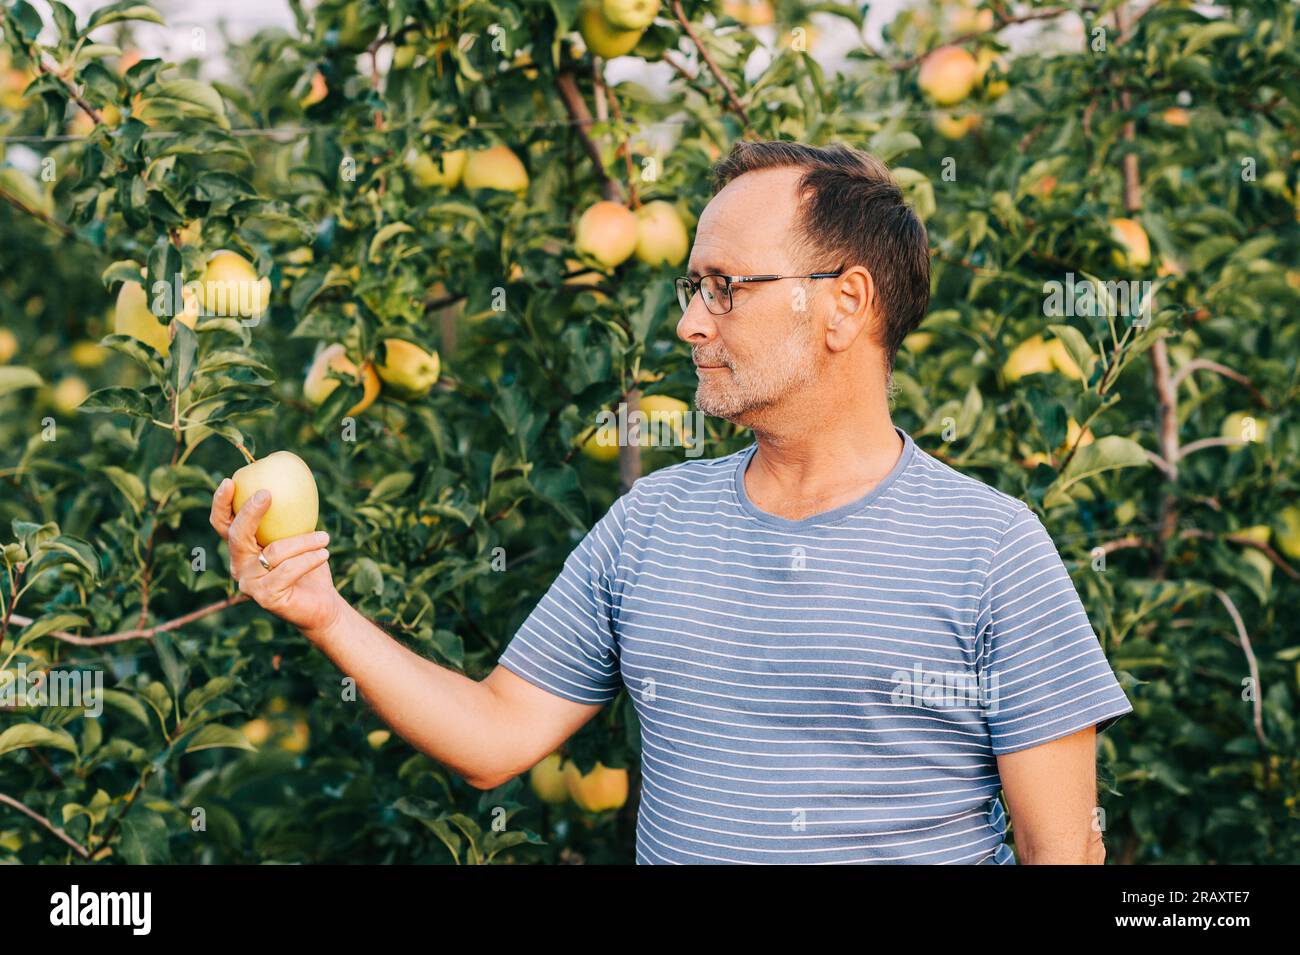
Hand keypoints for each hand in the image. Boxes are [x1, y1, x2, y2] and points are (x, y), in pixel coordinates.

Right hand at [209, 478, 343, 635]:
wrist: (322, 603)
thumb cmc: (309, 564)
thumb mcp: (299, 535)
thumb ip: (289, 515)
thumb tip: (292, 479)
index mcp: (242, 548)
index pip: (223, 523)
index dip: (221, 503)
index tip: (230, 481)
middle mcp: (239, 565)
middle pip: (237, 535)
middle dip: (249, 512)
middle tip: (267, 494)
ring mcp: (249, 584)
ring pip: (273, 552)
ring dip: (304, 541)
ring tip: (324, 537)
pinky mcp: (265, 598)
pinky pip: (288, 570)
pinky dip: (309, 559)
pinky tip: (324, 553)